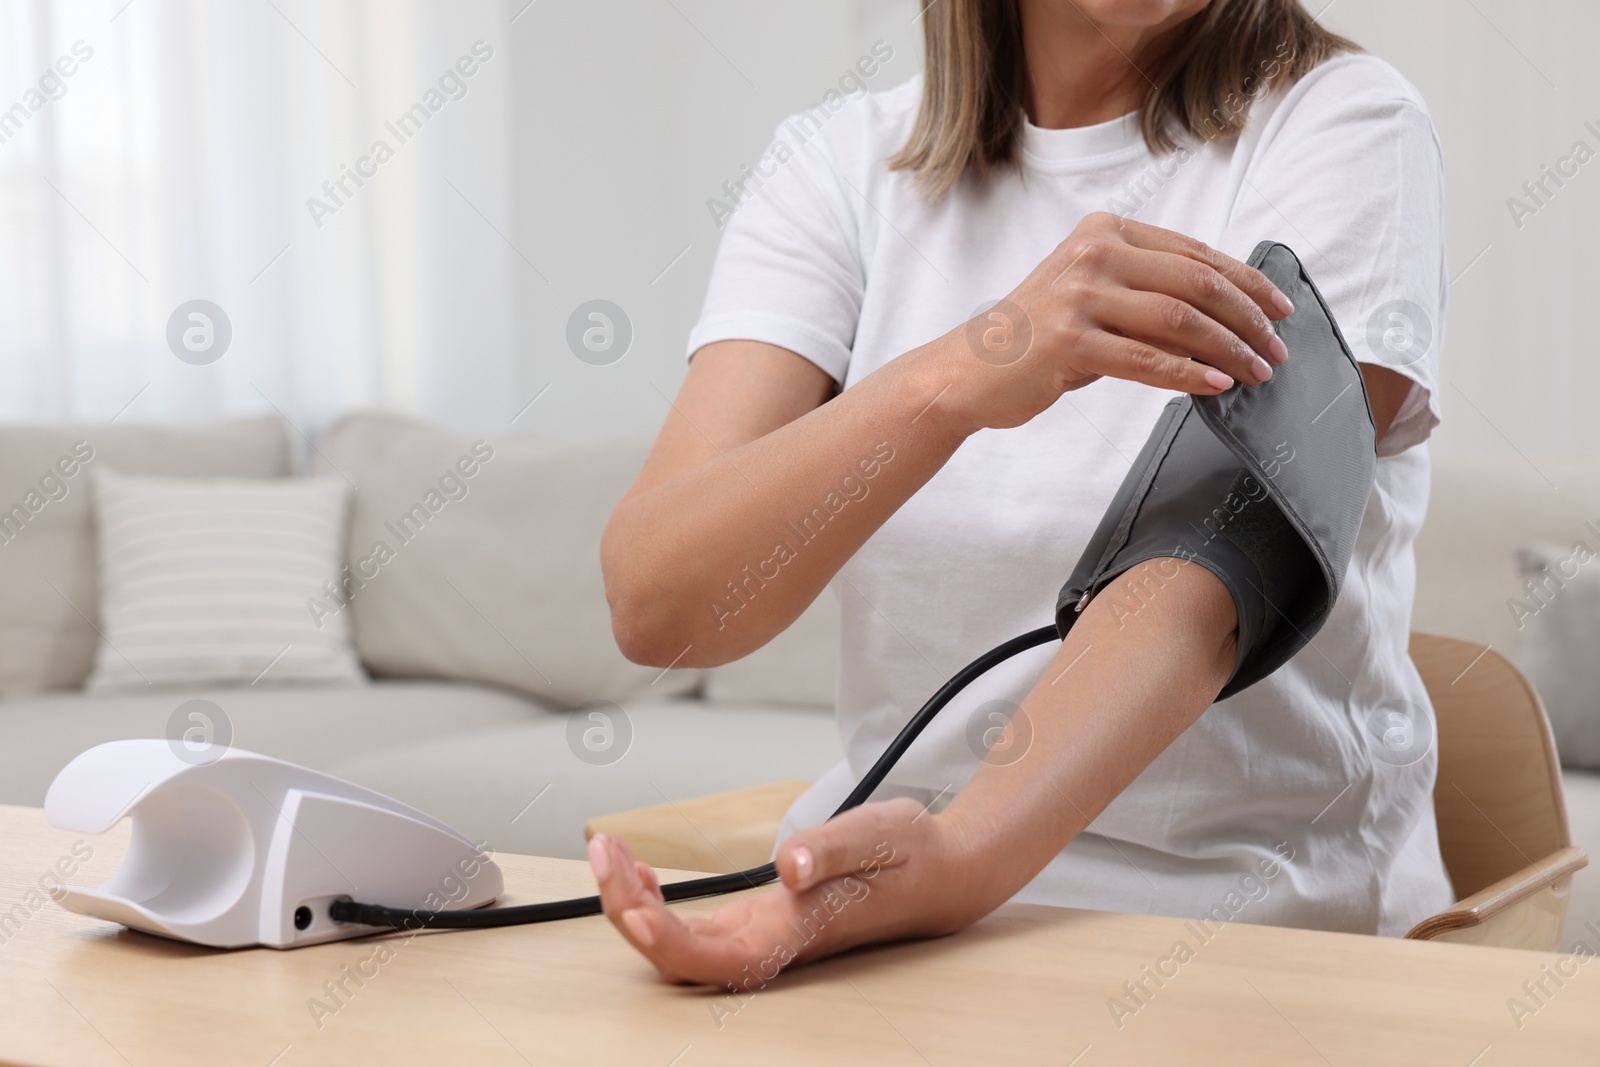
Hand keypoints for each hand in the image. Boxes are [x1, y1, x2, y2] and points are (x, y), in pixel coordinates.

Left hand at [589, 798, 972, 986]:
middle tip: (603, 849)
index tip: (628, 899)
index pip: (712, 958)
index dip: (660, 939)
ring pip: (679, 945)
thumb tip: (789, 866)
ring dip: (634, 905)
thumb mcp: (878, 834)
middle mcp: (771, 944)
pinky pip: (693, 929)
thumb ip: (831, 850)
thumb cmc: (913, 856)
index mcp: (794, 932)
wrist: (943, 874)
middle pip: (679, 957)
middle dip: (627, 910)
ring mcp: (762, 935)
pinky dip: (657, 902)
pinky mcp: (760, 921)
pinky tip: (644, 872)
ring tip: (611, 852)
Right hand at [935, 213, 1295, 432]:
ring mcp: (1079, 296)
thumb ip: (1147, 292)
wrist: (969, 370)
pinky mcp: (1070, 341)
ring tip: (1255, 372)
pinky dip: (1190, 374)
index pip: (1195, 253)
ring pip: (1180, 320)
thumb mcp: (1091, 295)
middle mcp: (1093, 254)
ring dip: (1230, 349)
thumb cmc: (1036, 337)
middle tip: (1275, 349)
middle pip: (1196, 283)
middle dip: (1248, 320)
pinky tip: (1217, 384)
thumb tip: (1226, 316)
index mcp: (1105, 231)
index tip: (1278, 310)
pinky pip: (1147, 360)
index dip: (1247, 283)